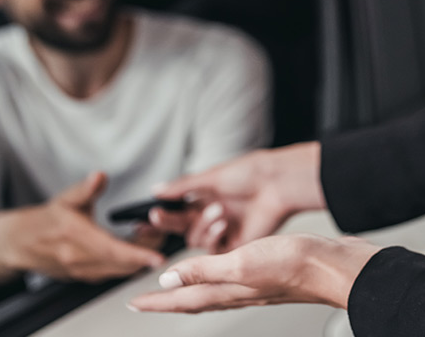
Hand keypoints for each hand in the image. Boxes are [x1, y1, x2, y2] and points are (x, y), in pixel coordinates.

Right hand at [0, 172, 165, 282]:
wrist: (19, 244)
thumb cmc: (43, 221)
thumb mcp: (65, 199)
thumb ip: (85, 189)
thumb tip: (99, 176)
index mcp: (75, 238)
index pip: (112, 250)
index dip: (137, 254)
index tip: (157, 257)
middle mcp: (79, 260)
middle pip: (123, 264)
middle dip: (147, 251)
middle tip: (161, 232)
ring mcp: (83, 272)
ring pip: (121, 271)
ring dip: (140, 258)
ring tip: (151, 237)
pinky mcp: (86, 278)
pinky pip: (114, 274)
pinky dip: (129, 264)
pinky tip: (136, 249)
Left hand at [127, 234, 380, 312]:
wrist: (335, 265)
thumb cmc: (295, 264)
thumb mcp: (241, 263)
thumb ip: (204, 272)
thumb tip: (169, 279)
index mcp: (227, 290)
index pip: (181, 299)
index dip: (156, 301)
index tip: (134, 304)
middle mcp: (237, 291)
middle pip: (193, 300)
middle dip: (167, 300)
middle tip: (147, 301)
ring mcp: (253, 285)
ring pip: (211, 292)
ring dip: (189, 291)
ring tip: (176, 289)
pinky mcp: (267, 275)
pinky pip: (231, 281)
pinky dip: (215, 278)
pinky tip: (222, 273)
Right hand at [150, 142, 326, 253]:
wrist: (277, 184)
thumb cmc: (248, 174)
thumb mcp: (211, 177)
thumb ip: (182, 186)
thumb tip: (155, 190)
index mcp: (206, 197)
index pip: (176, 210)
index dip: (161, 215)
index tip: (147, 216)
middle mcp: (213, 215)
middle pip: (182, 226)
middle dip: (169, 222)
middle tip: (159, 216)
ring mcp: (224, 230)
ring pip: (196, 239)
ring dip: (201, 226)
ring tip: (217, 211)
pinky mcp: (236, 244)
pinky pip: (214, 250)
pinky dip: (213, 238)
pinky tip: (222, 224)